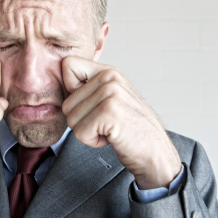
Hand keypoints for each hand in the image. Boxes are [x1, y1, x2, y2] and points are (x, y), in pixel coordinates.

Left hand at [61, 56, 181, 189]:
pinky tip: (112, 137)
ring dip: (88, 132)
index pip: (67, 65)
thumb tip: (61, 86)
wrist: (155, 152)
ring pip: (71, 119)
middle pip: (66, 102)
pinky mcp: (109, 112)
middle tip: (106, 124)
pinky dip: (93, 141)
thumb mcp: (110, 99)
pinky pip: (80, 132)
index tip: (91, 106)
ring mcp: (110, 93)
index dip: (71, 92)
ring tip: (110, 129)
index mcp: (108, 71)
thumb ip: (89, 88)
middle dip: (81, 121)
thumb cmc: (130, 129)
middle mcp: (109, 77)